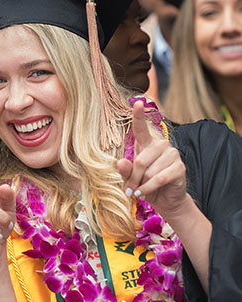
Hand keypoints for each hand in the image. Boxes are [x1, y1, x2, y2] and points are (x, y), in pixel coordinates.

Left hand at [117, 100, 187, 217]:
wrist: (165, 199)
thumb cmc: (145, 184)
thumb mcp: (131, 178)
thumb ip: (125, 170)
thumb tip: (120, 162)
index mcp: (146, 143)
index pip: (141, 127)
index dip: (138, 115)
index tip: (137, 102)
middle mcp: (160, 145)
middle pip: (140, 161)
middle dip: (132, 178)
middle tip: (129, 190)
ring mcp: (172, 154)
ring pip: (149, 171)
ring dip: (141, 185)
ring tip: (139, 192)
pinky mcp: (179, 167)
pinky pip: (159, 179)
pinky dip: (149, 188)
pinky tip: (144, 193)